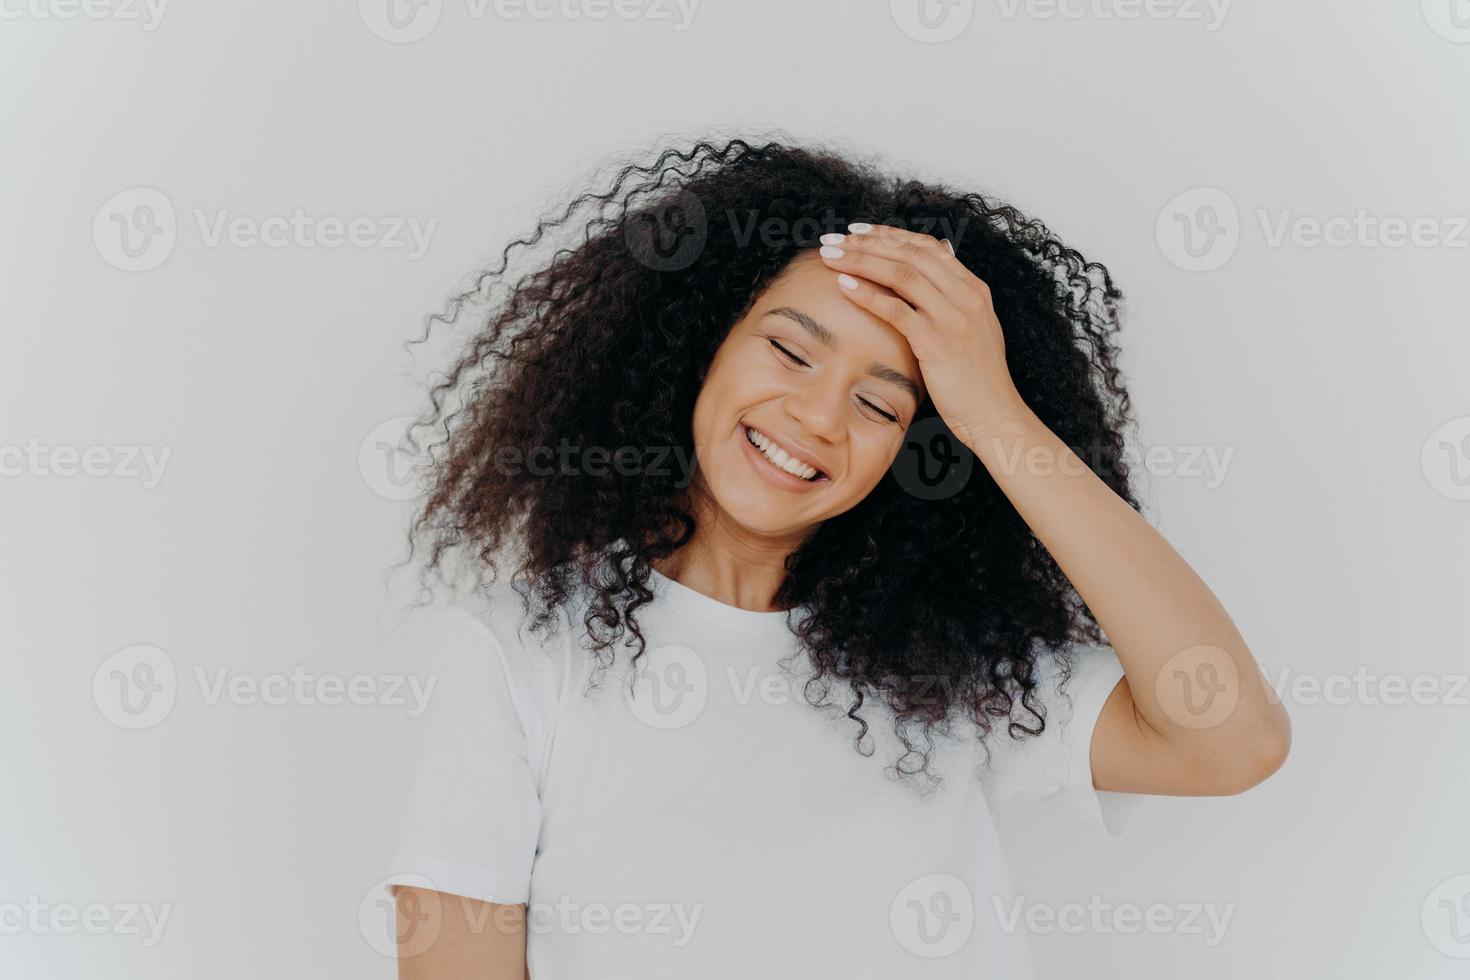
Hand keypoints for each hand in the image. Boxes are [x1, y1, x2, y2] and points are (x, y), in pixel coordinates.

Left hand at [817, 222, 1026, 446]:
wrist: (994, 414)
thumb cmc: (977, 378)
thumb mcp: (973, 328)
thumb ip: (954, 297)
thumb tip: (940, 261)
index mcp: (974, 288)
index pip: (927, 247)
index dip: (890, 235)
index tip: (858, 231)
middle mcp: (966, 296)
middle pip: (910, 254)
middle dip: (868, 243)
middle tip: (833, 238)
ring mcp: (953, 318)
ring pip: (901, 275)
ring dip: (861, 261)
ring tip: (829, 255)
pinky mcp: (938, 343)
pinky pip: (897, 310)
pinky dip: (868, 294)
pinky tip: (843, 286)